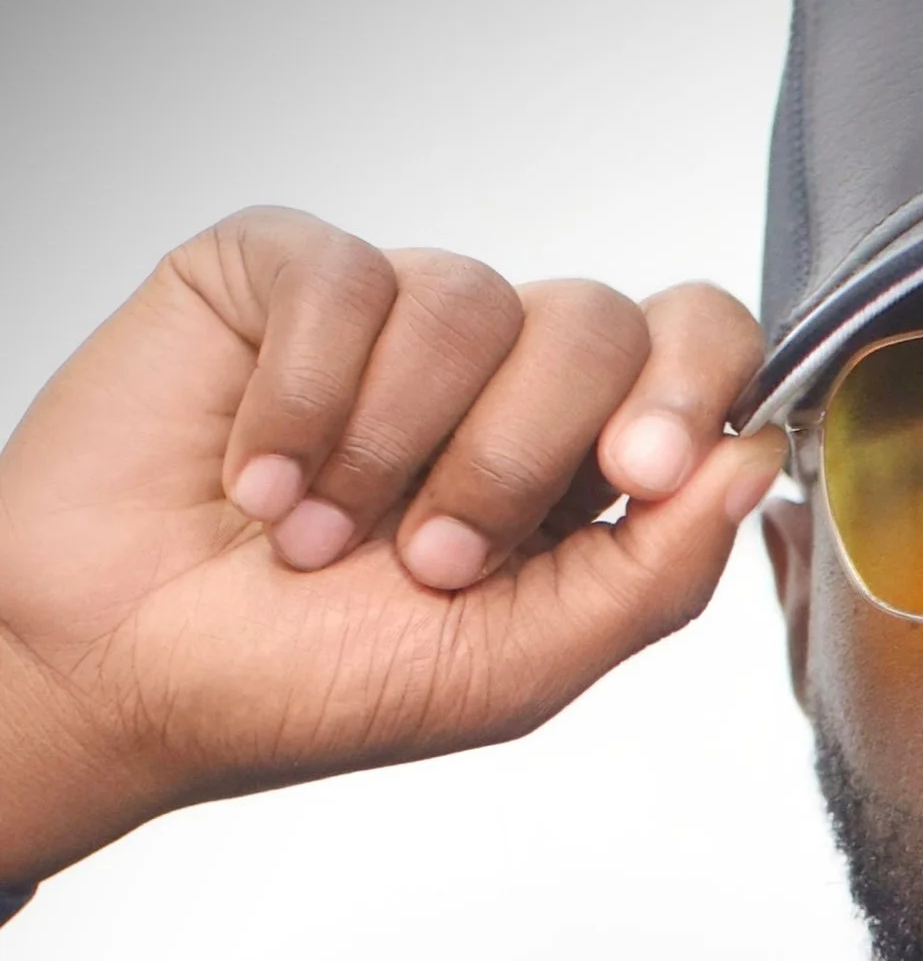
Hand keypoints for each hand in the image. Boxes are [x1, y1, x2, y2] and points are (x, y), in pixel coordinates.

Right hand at [0, 209, 780, 883]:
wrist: (128, 676)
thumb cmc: (312, 685)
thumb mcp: (517, 667)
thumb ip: (656, 572)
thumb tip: (756, 457)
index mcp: (580, 463)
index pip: (696, 349)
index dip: (691, 385)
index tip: (637, 473)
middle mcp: (501, 375)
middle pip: (598, 322)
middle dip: (521, 456)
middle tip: (432, 558)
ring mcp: (396, 317)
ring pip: (472, 299)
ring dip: (394, 447)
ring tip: (317, 537)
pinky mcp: (284, 274)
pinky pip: (347, 278)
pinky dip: (304, 398)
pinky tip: (256, 475)